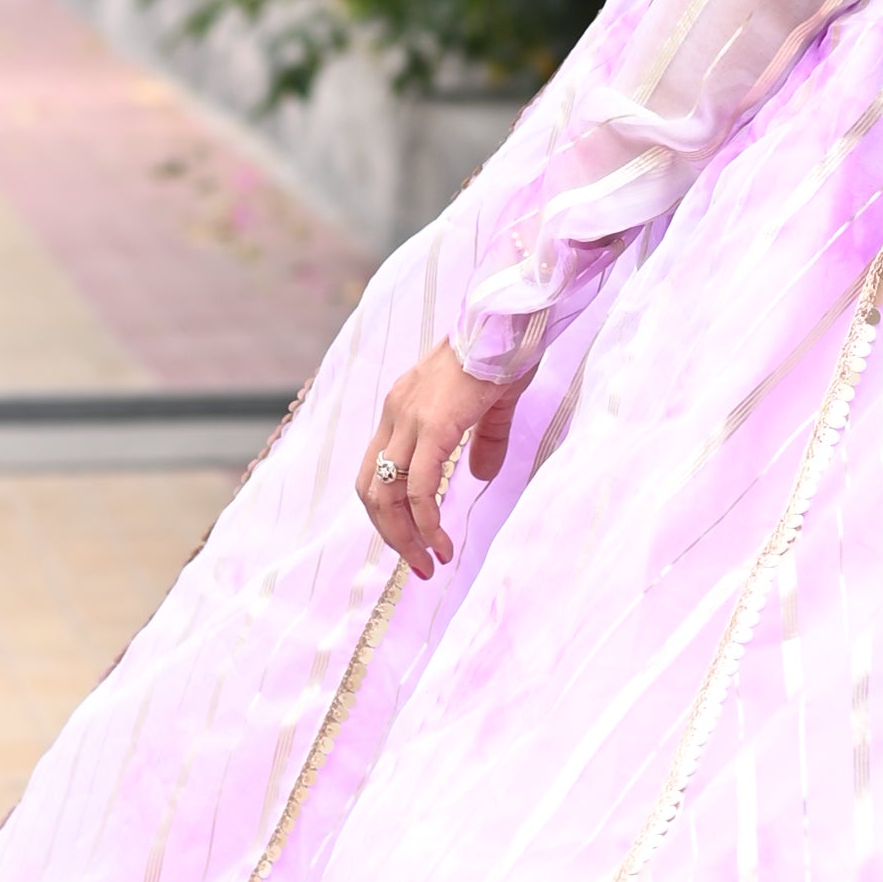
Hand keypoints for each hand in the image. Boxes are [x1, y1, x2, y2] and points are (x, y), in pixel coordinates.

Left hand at [357, 337, 517, 580]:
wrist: (512, 316)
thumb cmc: (505, 350)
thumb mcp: (490, 404)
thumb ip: (483, 441)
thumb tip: (479, 477)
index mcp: (403, 407)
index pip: (376, 471)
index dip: (389, 512)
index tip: (415, 541)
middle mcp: (396, 412)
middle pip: (370, 490)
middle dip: (392, 534)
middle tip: (419, 565)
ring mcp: (409, 417)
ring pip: (386, 494)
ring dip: (405, 537)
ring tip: (430, 563)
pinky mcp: (434, 424)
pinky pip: (420, 486)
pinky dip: (426, 522)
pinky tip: (442, 542)